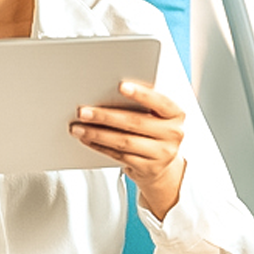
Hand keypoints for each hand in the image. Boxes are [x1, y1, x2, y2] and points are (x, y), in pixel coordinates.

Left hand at [70, 81, 185, 218]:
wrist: (162, 164)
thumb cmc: (154, 131)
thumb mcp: (157, 116)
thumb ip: (142, 104)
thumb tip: (107, 90)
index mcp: (176, 114)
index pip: (160, 102)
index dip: (141, 94)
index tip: (120, 85)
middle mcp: (173, 134)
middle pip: (135, 122)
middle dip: (105, 116)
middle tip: (83, 111)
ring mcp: (161, 154)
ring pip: (124, 142)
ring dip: (97, 134)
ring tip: (78, 127)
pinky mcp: (147, 168)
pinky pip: (119, 156)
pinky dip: (99, 146)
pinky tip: (87, 139)